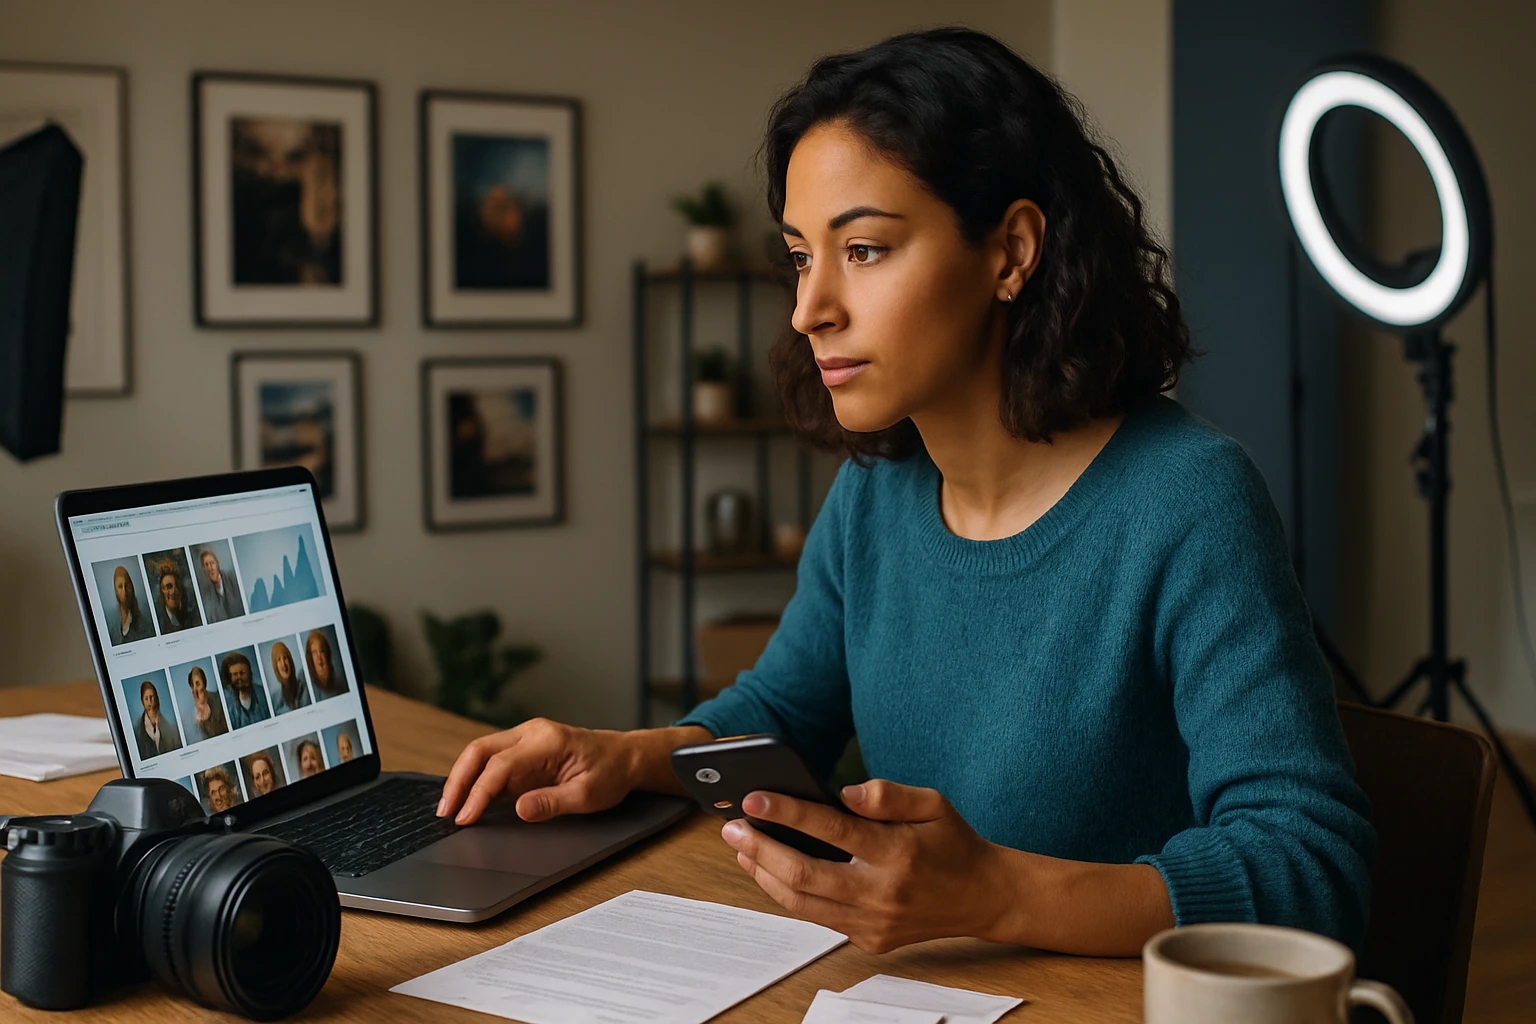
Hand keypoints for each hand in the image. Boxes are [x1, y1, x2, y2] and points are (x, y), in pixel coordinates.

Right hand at [437, 718, 638, 824]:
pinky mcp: (523, 750)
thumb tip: (519, 810)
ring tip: (449, 808)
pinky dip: (475, 779)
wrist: (624, 756)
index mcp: (547, 740)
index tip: (466, 817)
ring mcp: (525, 739)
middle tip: (446, 811)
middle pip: (480, 751)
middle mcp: (531, 733)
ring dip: (462, 779)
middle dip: (458, 780)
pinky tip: (466, 799)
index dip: (479, 792)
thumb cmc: (610, 773)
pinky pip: (492, 761)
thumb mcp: (588, 795)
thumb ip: (553, 802)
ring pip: (481, 753)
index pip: (501, 765)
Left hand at [722, 779, 1008, 952]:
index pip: (831, 830)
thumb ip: (889, 794)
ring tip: (742, 848)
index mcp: (898, 852)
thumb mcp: (933, 803)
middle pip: (803, 874)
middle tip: (731, 827)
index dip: (787, 812)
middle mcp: (882, 892)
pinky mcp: (868, 940)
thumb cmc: (952, 843)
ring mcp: (873, 922)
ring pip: (801, 903)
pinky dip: (787, 894)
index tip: (754, 798)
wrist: (982, 896)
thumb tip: (844, 792)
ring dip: (764, 874)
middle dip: (759, 848)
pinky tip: (769, 871)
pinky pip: (817, 917)